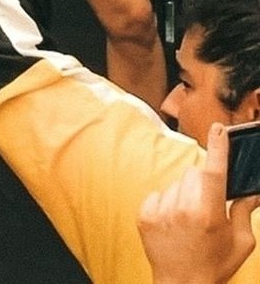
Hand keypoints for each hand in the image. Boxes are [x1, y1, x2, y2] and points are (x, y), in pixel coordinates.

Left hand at [136, 123, 258, 283]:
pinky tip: (175, 223)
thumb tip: (252, 190)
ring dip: (186, 193)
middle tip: (209, 206)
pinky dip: (168, 202)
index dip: (218, 147)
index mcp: (208, 212)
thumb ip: (244, 211)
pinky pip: (159, 194)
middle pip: (195, 174)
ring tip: (191, 220)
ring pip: (177, 183)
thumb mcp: (241, 241)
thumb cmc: (216, 264)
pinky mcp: (144, 213)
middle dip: (205, 183)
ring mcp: (160, 209)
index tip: (219, 128)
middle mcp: (181, 207)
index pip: (214, 170)